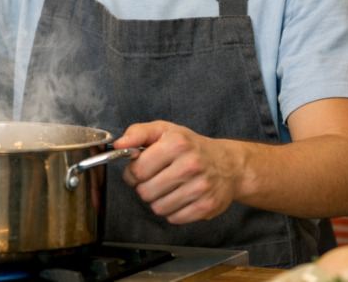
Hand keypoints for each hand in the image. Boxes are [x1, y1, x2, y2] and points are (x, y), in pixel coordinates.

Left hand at [114, 121, 237, 222]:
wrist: (228, 164)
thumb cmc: (192, 147)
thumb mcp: (165, 130)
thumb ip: (138, 133)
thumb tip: (119, 144)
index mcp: (177, 143)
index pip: (138, 170)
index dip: (132, 173)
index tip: (138, 171)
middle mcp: (190, 165)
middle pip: (146, 192)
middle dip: (145, 188)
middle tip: (155, 179)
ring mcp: (200, 187)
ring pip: (158, 208)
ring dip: (158, 201)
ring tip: (169, 188)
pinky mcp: (206, 206)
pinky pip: (174, 218)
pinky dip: (173, 211)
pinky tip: (180, 197)